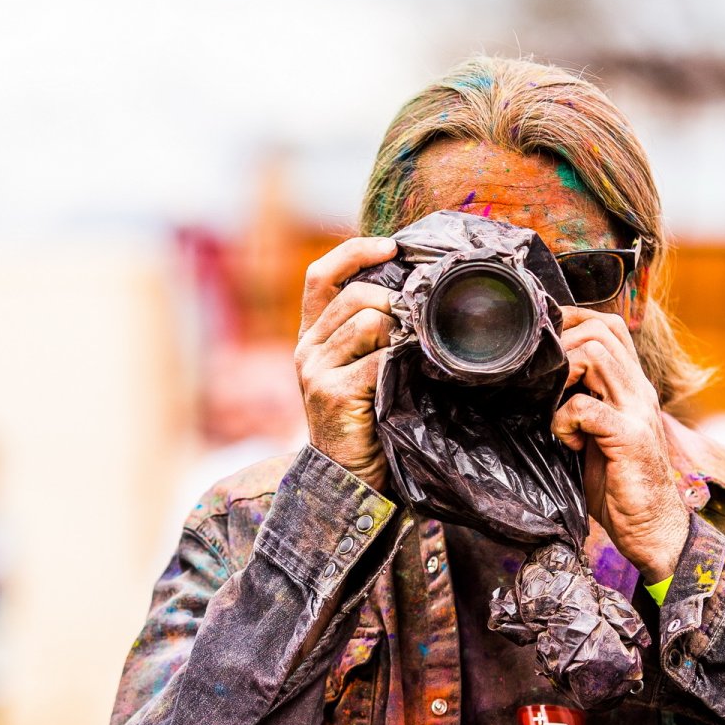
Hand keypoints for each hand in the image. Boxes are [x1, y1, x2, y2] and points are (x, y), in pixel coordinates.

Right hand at [295, 237, 399, 490]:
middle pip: (355, 295)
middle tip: (417, 324)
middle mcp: (307, 348)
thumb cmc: (366, 421)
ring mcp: (315, 370)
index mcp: (313, 336)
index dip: (355, 252)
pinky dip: (400, 362)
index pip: (322, 275)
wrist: (347, 478)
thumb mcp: (361, 368)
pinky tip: (406, 377)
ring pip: (368, 321)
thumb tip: (414, 295)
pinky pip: (377, 357)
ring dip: (400, 334)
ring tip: (410, 356)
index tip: (391, 246)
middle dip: (394, 302)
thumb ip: (373, 333)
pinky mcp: (332, 393)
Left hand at [550, 306, 690, 580]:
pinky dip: (564, 420)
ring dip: (562, 377)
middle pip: (600, 331)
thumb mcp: (597, 433)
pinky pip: (585, 407)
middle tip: (548, 384)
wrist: (652, 527)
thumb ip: (581, 402)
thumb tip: (538, 382)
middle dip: (562, 348)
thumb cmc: (618, 484)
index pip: (609, 326)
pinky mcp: (628, 437)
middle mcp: (638, 390)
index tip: (545, 345)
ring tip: (557, 408)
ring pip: (595, 356)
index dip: (573, 322)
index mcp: (631, 386)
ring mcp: (636, 411)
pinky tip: (568, 442)